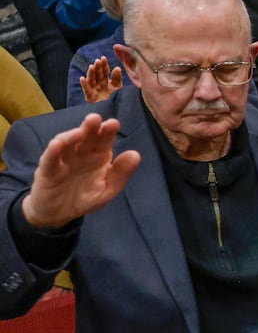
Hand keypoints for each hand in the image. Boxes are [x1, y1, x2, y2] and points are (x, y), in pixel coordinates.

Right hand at [19, 113, 140, 228]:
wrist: (60, 213)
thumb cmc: (85, 197)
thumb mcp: (107, 189)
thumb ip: (120, 173)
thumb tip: (136, 154)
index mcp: (98, 156)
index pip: (103, 141)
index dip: (107, 132)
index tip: (113, 123)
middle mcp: (81, 154)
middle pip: (85, 137)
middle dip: (90, 128)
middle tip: (95, 118)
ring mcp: (63, 160)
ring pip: (66, 144)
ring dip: (72, 136)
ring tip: (80, 131)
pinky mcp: (47, 170)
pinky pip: (50, 160)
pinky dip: (53, 152)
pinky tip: (57, 145)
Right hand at [80, 57, 122, 104]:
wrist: (115, 112)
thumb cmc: (116, 99)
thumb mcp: (118, 87)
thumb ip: (117, 78)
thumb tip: (117, 68)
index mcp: (106, 81)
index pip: (104, 71)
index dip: (104, 65)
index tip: (103, 58)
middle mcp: (99, 84)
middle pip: (97, 74)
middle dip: (97, 67)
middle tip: (97, 61)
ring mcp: (94, 90)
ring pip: (91, 80)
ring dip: (91, 73)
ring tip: (91, 67)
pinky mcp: (90, 98)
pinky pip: (86, 90)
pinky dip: (84, 84)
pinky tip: (82, 78)